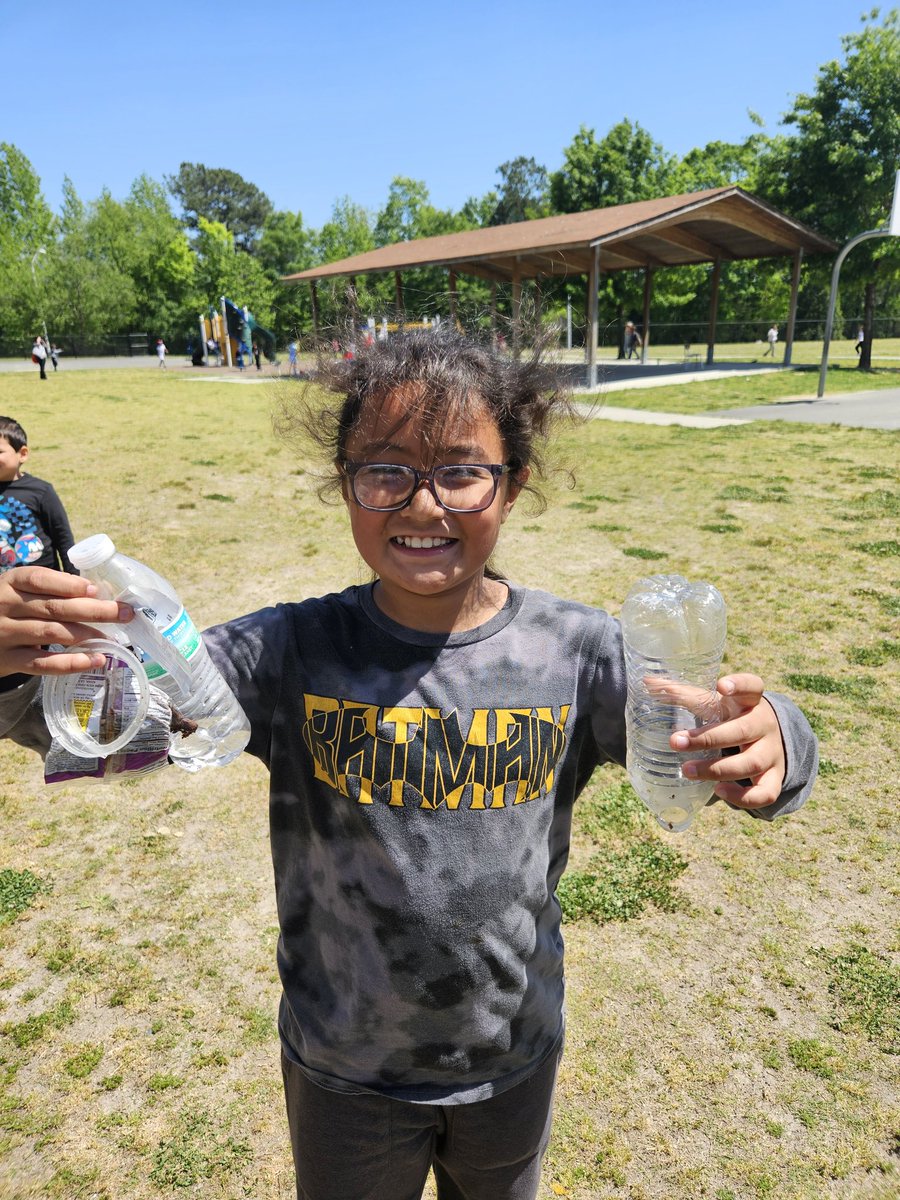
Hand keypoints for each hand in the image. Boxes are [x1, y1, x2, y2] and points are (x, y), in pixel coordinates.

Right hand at [0, 566, 132, 676]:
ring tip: (113, 637)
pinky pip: (42, 664)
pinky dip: (71, 663)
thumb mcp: (18, 590)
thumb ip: (48, 589)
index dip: (68, 584)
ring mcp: (6, 635)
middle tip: (125, 613)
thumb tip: (96, 592)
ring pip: (51, 633)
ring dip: (86, 635)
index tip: (95, 589)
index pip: (39, 579)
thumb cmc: (7, 607)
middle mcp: (6, 606)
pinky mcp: (9, 660)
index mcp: (10, 582)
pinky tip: (95, 660)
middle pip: (54, 607)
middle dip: (94, 610)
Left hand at [660, 674, 786, 809]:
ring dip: (717, 769)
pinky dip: (743, 797)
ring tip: (687, 770)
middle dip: (708, 738)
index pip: (753, 686)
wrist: (769, 740)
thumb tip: (646, 681)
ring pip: (751, 763)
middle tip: (675, 742)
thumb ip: (683, 694)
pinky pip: (766, 792)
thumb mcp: (714, 704)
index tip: (720, 686)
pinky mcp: (774, 777)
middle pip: (743, 730)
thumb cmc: (731, 717)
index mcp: (749, 701)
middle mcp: (764, 725)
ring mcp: (772, 752)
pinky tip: (718, 791)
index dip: (740, 685)